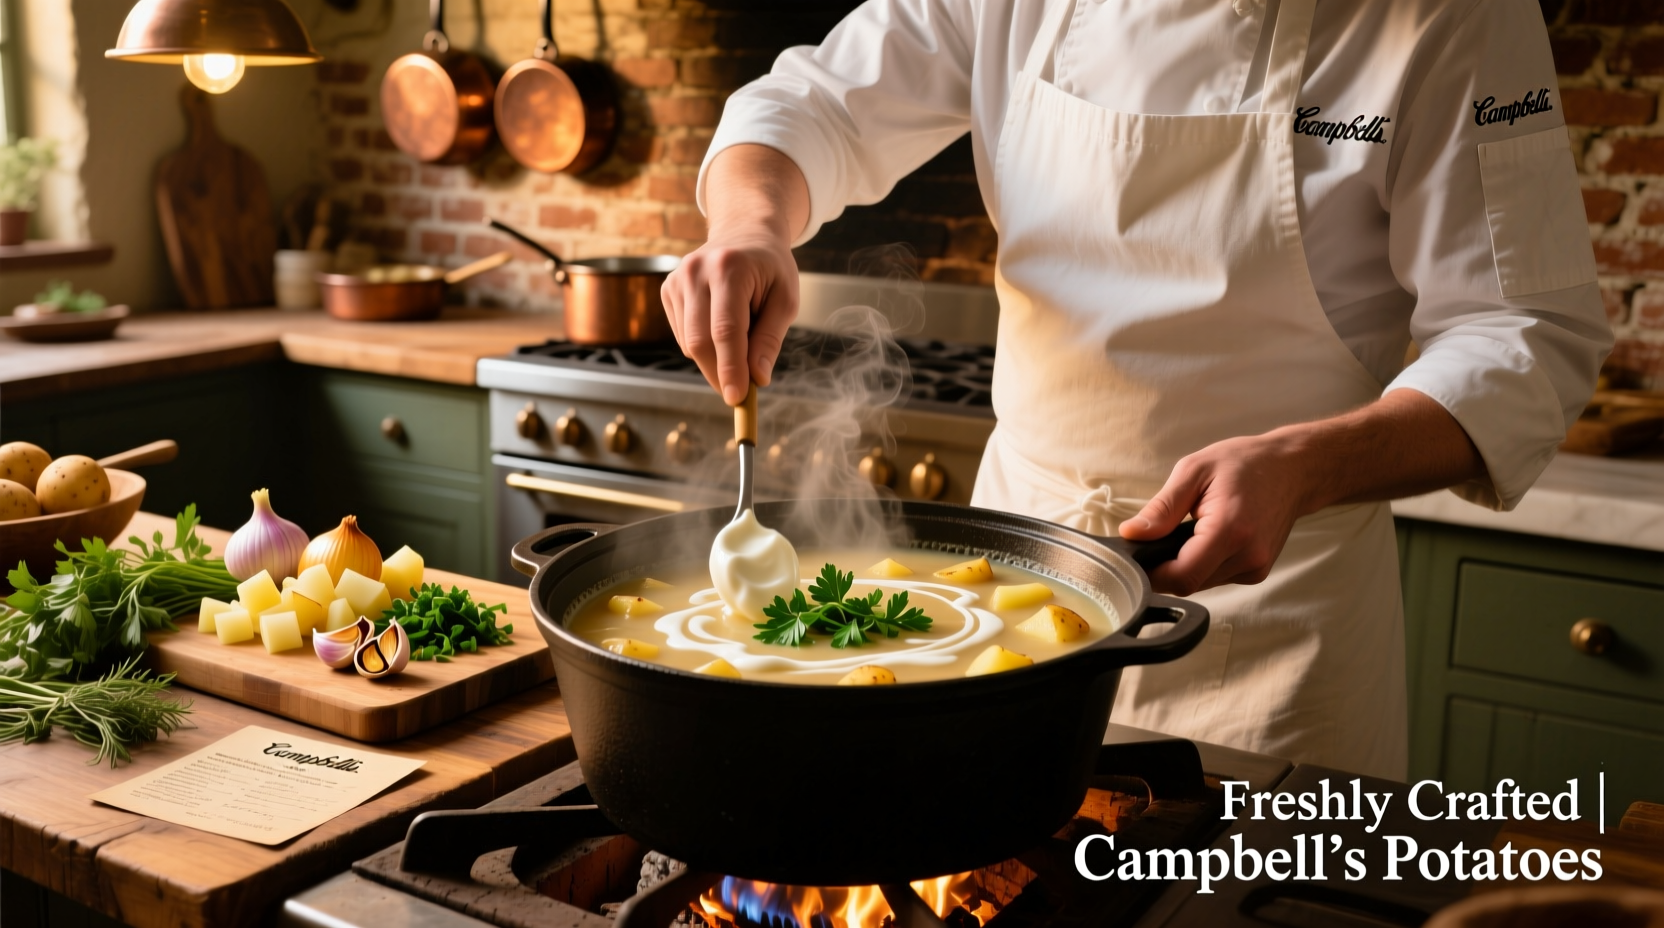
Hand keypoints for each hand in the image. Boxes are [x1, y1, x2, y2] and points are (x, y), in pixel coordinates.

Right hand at [662, 233, 797, 404]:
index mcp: (729, 268)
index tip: (737, 398)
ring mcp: (676, 279)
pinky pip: (683, 336)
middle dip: (720, 373)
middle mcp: (695, 271)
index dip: (730, 368)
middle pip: (700, 340)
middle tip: (740, 393)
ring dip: (714, 360)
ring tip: (741, 341)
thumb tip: (757, 379)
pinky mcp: (667, 290)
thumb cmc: (770, 268)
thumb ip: (770, 339)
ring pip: (689, 343)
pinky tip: (720, 328)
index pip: (726, 329)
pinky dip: (703, 346)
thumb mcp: (785, 299)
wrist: (744, 233)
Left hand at [1119, 433, 1315, 594]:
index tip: (1136, 557)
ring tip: (1186, 532)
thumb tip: (1130, 534)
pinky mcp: (1257, 572)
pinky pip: (1216, 578)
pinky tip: (1205, 539)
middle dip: (1164, 568)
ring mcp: (1256, 567)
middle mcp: (1248, 556)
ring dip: (1184, 566)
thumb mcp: (1194, 471)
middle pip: (1189, 584)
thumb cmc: (1243, 463)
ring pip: (1201, 584)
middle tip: (1156, 538)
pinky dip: (1202, 564)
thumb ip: (1161, 508)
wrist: (1292, 469)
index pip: (1182, 576)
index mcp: (1230, 530)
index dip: (1152, 574)